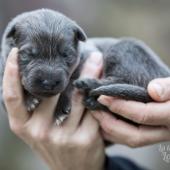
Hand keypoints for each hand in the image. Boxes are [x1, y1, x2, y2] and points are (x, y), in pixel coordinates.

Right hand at [3, 48, 104, 169]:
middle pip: (53, 90)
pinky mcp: (84, 139)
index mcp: (23, 126)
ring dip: (89, 73)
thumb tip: (46, 74)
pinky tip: (104, 82)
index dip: (10, 74)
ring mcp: (62, 137)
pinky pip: (93, 109)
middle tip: (76, 50)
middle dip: (66, 67)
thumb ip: (38, 105)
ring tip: (96, 59)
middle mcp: (39, 131)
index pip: (12, 97)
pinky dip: (98, 93)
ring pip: (78, 96)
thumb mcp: (39, 127)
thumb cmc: (55, 143)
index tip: (16, 53)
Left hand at [92, 78, 169, 146]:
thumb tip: (153, 91)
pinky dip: (116, 132)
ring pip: (131, 140)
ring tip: (96, 116)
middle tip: (95, 110)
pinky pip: (131, 138)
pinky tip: (105, 122)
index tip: (103, 97)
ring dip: (111, 130)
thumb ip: (169, 87)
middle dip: (110, 123)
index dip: (120, 106)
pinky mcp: (151, 133)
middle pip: (133, 136)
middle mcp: (164, 131)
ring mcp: (157, 135)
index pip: (142, 115)